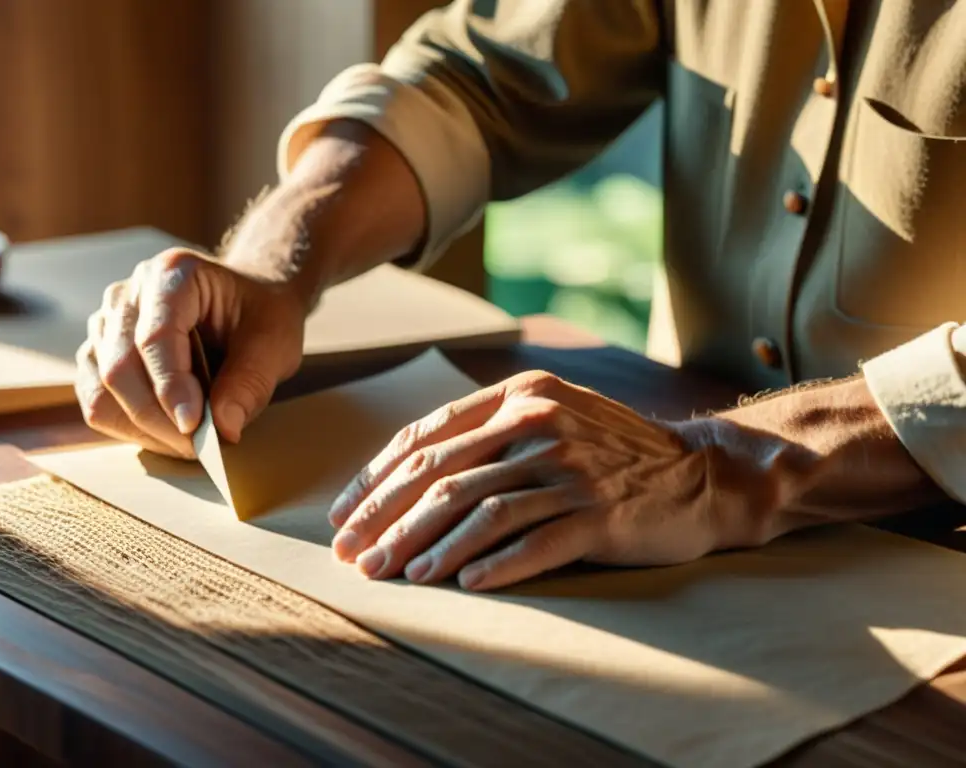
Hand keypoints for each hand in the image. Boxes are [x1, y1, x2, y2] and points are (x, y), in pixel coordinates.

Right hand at [75, 248, 306, 456]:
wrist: (245, 304)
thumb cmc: (260, 315)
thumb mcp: (276, 342)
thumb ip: (251, 381)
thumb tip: (223, 427)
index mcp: (173, 275)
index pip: (155, 337)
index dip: (170, 387)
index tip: (194, 425)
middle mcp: (128, 294)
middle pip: (119, 367)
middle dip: (157, 418)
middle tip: (198, 447)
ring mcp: (106, 324)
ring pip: (100, 389)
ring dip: (142, 428)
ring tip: (188, 442)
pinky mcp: (99, 354)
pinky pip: (96, 401)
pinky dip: (128, 427)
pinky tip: (165, 435)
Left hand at [327, 371, 763, 591]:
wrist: (700, 474)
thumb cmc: (610, 451)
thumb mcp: (551, 416)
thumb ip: (489, 430)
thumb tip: (407, 474)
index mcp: (519, 395)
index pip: (427, 437)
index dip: (377, 479)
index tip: (345, 515)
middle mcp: (540, 424)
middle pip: (443, 476)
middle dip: (388, 520)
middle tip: (355, 556)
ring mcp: (571, 469)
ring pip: (479, 510)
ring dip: (428, 548)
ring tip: (395, 576)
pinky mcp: (599, 513)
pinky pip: (532, 542)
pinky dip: (492, 564)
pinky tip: (460, 583)